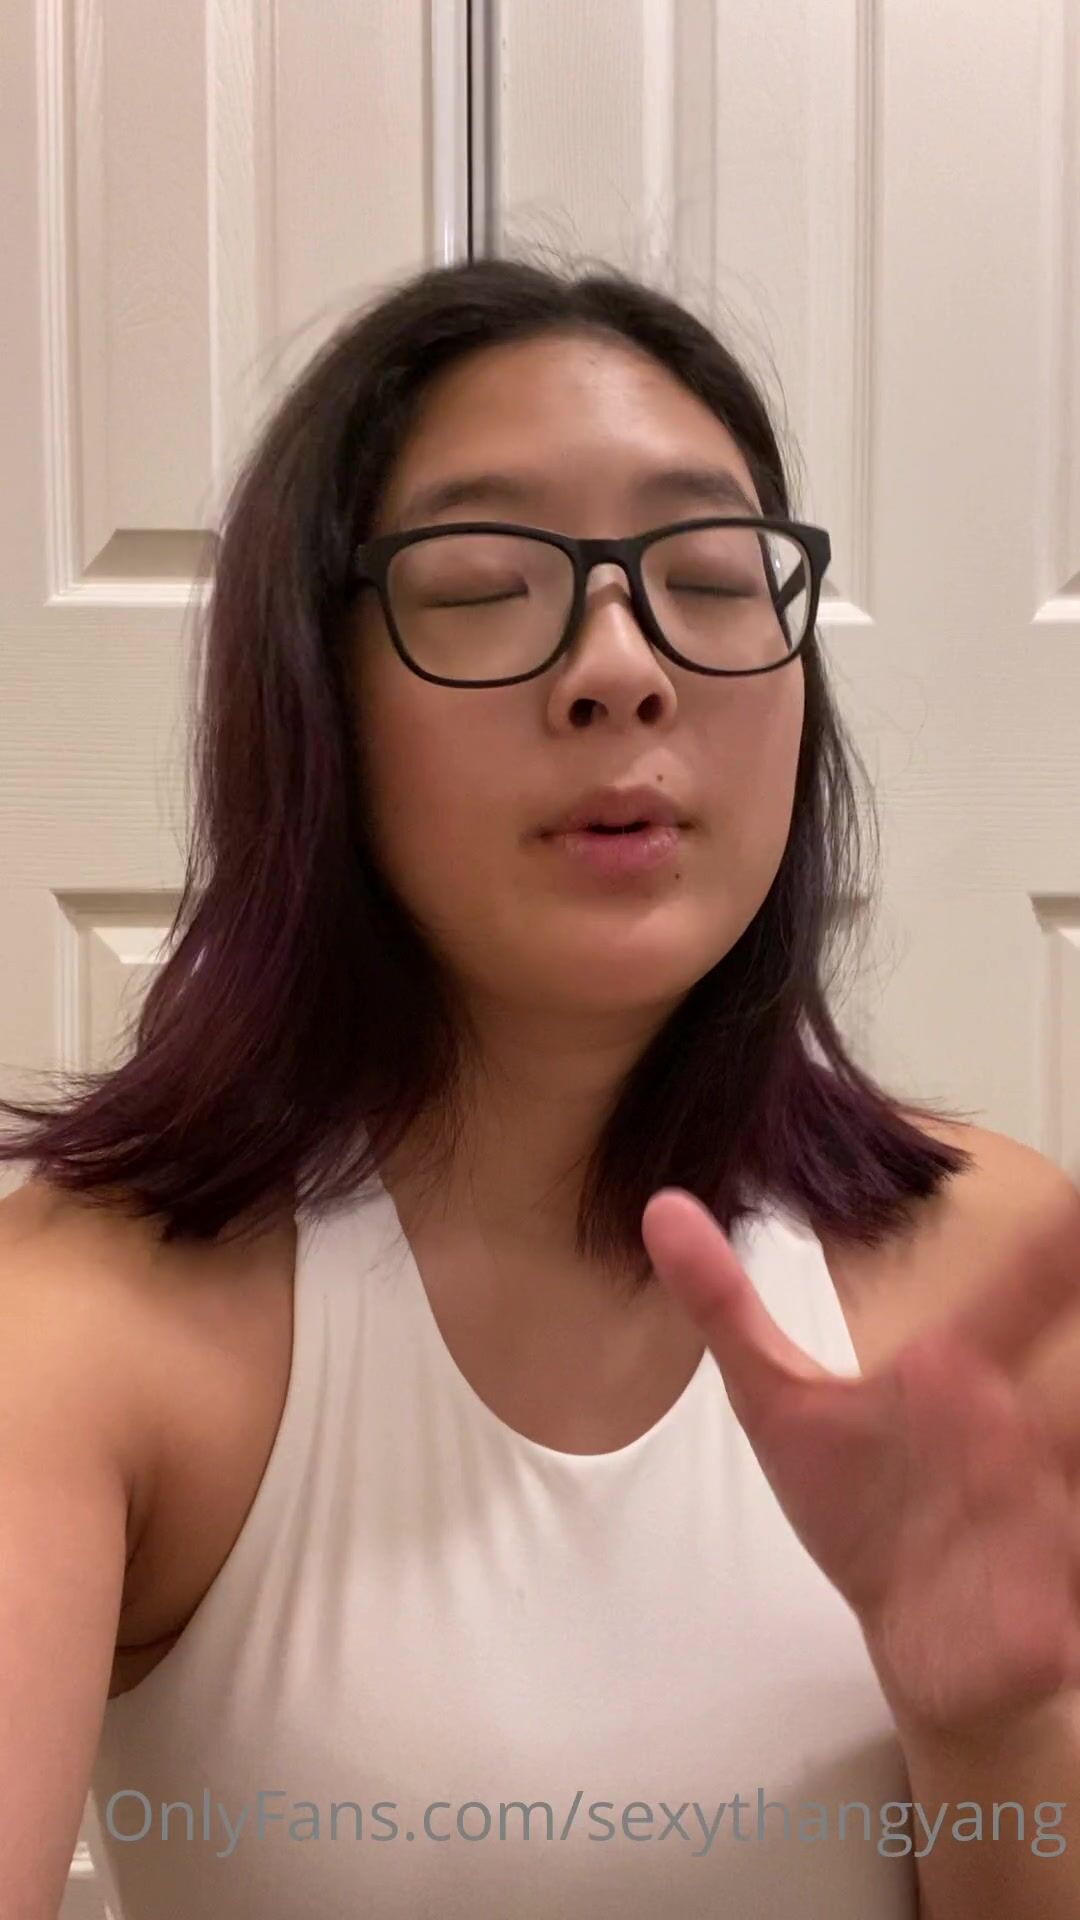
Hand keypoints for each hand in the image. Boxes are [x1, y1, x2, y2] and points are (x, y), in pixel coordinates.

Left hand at [641, 1176, 1079, 1741]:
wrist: (919, 1641)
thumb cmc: (862, 1507)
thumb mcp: (780, 1403)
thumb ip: (725, 1305)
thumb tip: (661, 1205)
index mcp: (957, 1374)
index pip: (1016, 1295)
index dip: (1054, 1250)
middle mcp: (1017, 1432)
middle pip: (1069, 1387)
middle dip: (1078, 1318)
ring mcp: (1045, 1512)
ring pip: (1076, 1465)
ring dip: (1067, 1498)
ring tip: (1061, 1500)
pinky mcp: (1056, 1599)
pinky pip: (1076, 1587)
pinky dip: (1069, 1606)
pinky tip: (1063, 1625)